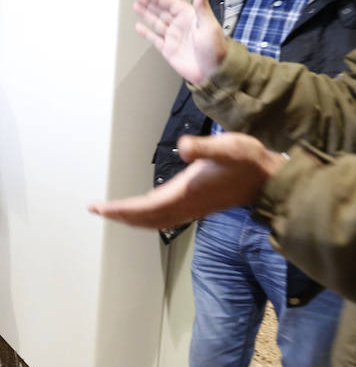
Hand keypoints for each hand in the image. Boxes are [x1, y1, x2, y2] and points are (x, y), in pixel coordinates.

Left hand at [88, 133, 285, 228]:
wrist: (270, 179)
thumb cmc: (248, 161)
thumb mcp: (229, 147)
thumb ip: (205, 148)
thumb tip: (183, 146)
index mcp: (186, 194)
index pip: (145, 207)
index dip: (120, 210)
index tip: (99, 208)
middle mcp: (185, 205)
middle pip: (144, 218)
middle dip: (119, 215)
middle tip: (95, 209)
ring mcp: (190, 207)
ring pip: (153, 219)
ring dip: (131, 217)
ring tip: (111, 211)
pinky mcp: (195, 205)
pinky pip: (163, 216)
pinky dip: (145, 215)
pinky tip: (141, 209)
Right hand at [133, 0, 225, 84]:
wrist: (212, 72)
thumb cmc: (216, 50)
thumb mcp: (210, 25)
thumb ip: (202, 7)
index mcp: (190, 18)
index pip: (171, 4)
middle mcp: (181, 26)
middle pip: (162, 11)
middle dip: (150, 3)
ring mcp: (173, 38)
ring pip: (156, 22)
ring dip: (146, 14)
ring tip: (137, 6)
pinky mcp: (168, 50)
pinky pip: (154, 39)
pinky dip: (146, 33)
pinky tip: (140, 27)